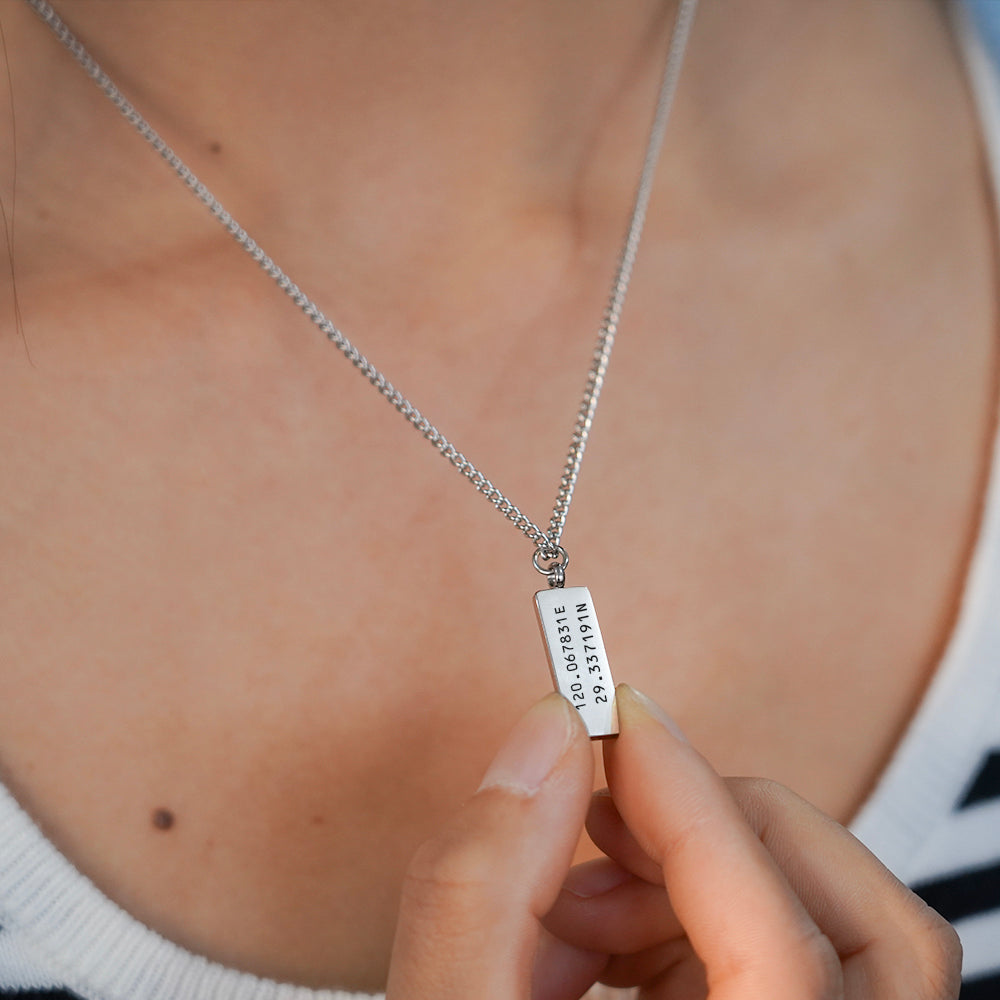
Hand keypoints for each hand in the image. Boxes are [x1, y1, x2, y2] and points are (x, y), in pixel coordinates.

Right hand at [386, 686, 961, 998]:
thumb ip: (477, 884)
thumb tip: (542, 741)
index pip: (781, 949)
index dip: (695, 806)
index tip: (618, 723)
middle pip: (868, 937)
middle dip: (727, 835)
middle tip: (606, 814)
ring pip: (825, 937)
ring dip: (692, 882)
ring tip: (564, 910)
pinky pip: (773, 962)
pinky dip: (681, 925)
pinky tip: (582, 947)